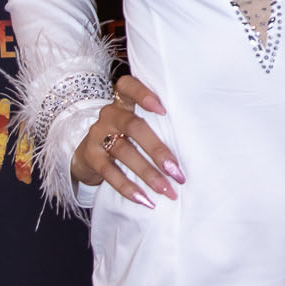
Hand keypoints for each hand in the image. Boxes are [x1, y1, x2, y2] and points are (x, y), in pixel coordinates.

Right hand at [71, 74, 183, 207]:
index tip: (164, 110)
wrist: (88, 155)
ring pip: (123, 151)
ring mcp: (97, 134)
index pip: (128, 86)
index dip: (143, 94)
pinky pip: (109, 172)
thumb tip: (196, 147)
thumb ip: (158, 125)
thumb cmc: (127, 137)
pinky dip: (128, 187)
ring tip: (167, 190)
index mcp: (124, 101)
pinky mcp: (91, 156)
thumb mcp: (138, 124)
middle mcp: (110, 114)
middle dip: (158, 150)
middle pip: (134, 126)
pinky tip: (145, 199)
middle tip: (177, 172)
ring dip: (148, 173)